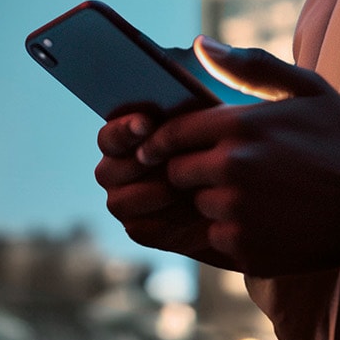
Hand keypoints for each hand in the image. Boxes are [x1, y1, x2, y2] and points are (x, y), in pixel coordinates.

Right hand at [95, 108, 236, 269]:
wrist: (233, 188)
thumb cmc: (213, 145)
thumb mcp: (200, 124)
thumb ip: (178, 116)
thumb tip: (162, 109)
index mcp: (121, 141)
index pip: (109, 136)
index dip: (124, 129)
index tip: (147, 124)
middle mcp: (113, 172)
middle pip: (107, 172)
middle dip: (140, 166)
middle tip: (172, 162)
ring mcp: (122, 202)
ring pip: (122, 202)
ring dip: (158, 192)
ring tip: (193, 184)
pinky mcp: (139, 230)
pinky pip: (144, 229)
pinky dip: (171, 219)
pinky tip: (198, 209)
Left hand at [136, 37, 339, 275]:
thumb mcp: (307, 88)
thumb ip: (250, 65)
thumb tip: (200, 43)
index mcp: (241, 126)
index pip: (174, 133)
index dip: (161, 141)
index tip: (157, 147)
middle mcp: (233, 169)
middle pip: (177, 173)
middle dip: (191, 170)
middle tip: (222, 170)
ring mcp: (239, 212)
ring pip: (198, 207)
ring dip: (214, 202)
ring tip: (254, 195)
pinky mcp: (247, 249)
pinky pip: (218, 238)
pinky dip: (234, 231)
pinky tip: (267, 220)